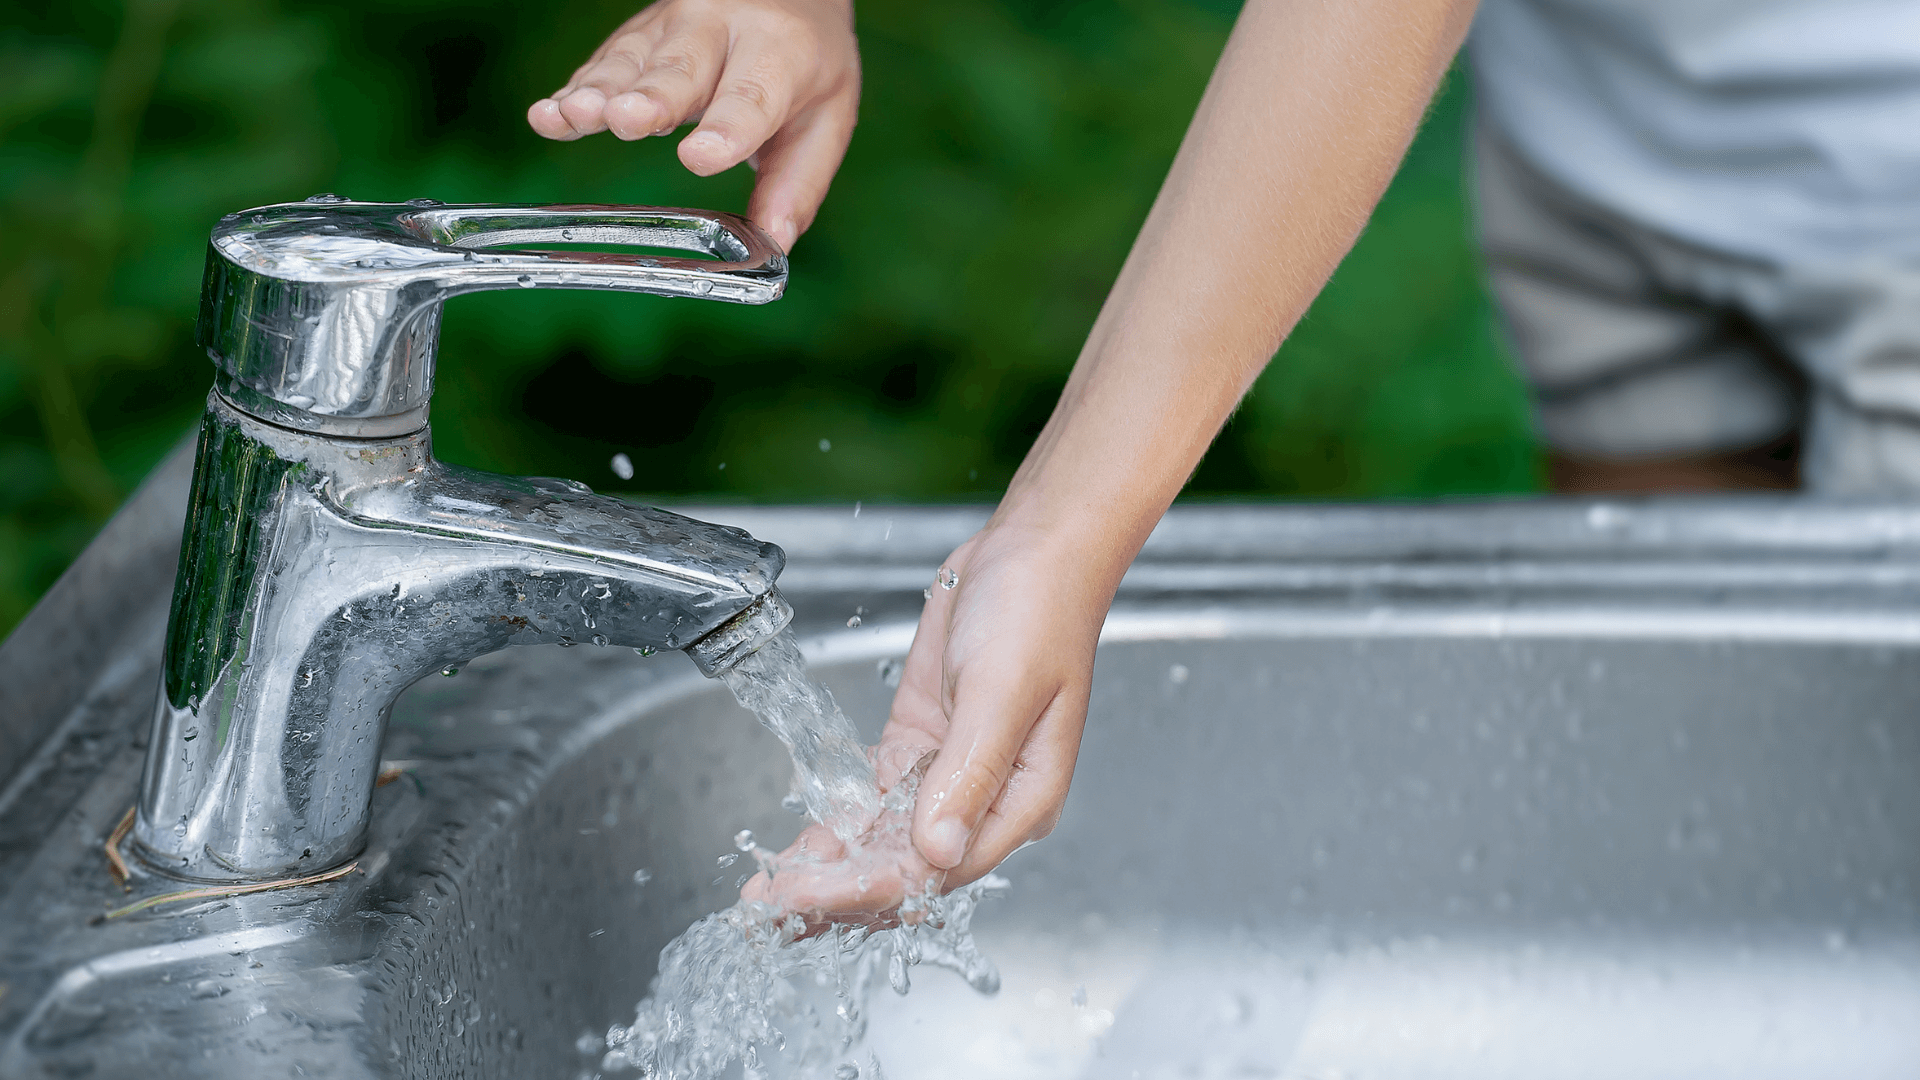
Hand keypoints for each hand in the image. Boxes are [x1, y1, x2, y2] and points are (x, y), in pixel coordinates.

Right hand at [527, 0, 860, 251]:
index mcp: (781, 54)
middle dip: (652, 97)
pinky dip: (574, 90)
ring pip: (632, 61)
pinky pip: (602, 63)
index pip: (753, 95)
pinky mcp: (636, 36)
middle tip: (626, 121)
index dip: (727, 128)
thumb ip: (796, 183)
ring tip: (571, 116)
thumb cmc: (804, 65)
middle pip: (682, 69)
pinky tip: (547, 115)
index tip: (700, 158)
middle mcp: (723, 30)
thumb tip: (773, 242)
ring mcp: (673, 27)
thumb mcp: (825, 119)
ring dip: (598, 92)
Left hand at [743, 522, 1104, 918]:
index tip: (806, 895)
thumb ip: (969, 773)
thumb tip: (935, 850)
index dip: (867, 888)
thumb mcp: (1002, 692)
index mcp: (1021, 801)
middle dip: (837, 892)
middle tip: (767, 910)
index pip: (937, 870)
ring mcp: (949, 775)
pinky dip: (836, 826)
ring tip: (767, 896)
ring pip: (884, 842)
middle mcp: (985, 802)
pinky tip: (798, 850)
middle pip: (905, 868)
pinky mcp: (920, 745)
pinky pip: (874, 801)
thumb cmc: (1038, 612)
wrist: (1030, 552)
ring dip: (830, 869)